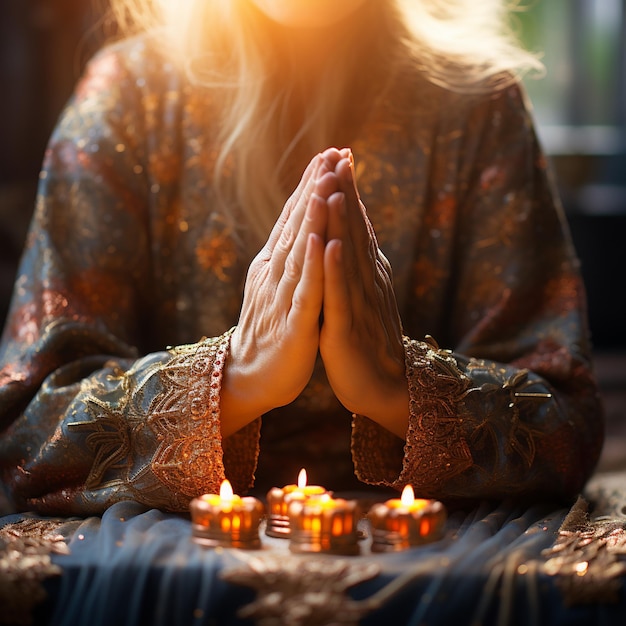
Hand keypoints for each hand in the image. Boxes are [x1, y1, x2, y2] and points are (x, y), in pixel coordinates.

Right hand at [221, 151, 341, 435]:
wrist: (250, 376)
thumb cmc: (270, 330)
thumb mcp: (278, 286)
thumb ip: (288, 256)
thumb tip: (300, 225)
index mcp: (275, 266)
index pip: (293, 220)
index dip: (309, 186)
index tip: (327, 155)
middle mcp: (275, 276)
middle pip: (296, 227)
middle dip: (314, 188)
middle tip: (330, 153)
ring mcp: (283, 300)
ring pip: (300, 254)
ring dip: (313, 219)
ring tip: (325, 185)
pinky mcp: (293, 327)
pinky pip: (305, 294)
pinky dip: (313, 268)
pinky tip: (322, 244)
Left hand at [320, 150, 408, 437]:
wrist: (385, 388)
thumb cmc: (370, 341)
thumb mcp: (363, 296)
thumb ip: (359, 265)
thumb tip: (352, 233)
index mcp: (366, 274)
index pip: (356, 226)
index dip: (348, 191)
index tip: (338, 156)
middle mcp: (366, 282)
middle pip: (354, 231)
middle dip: (345, 192)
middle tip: (338, 154)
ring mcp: (358, 304)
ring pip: (348, 257)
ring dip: (342, 221)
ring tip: (334, 185)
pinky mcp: (347, 330)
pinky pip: (340, 297)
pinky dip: (336, 270)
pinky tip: (331, 244)